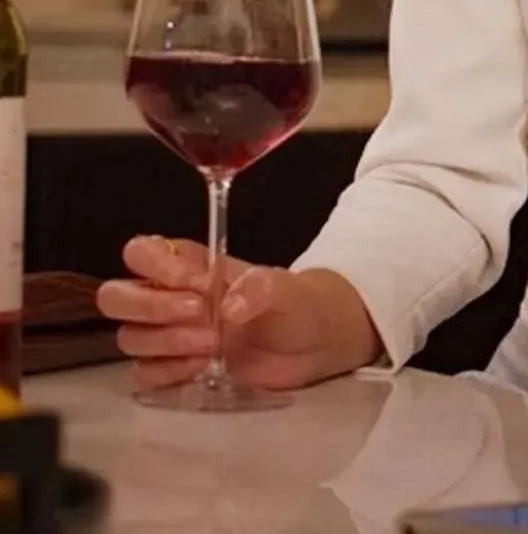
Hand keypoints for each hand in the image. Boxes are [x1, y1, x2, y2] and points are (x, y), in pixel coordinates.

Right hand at [96, 235, 377, 393]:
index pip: (142, 252)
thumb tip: (229, 306)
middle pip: (117, 296)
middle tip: (199, 313)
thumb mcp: (287, 289)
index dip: (157, 265)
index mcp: (193, 264)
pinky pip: (143, 374)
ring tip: (213, 344)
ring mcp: (170, 335)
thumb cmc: (296, 304)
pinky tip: (201, 368)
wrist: (313, 345)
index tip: (198, 283)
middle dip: (149, 306)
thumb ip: (260, 288)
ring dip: (166, 341)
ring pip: (129, 337)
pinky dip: (167, 372)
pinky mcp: (175, 370)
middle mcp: (172, 296)